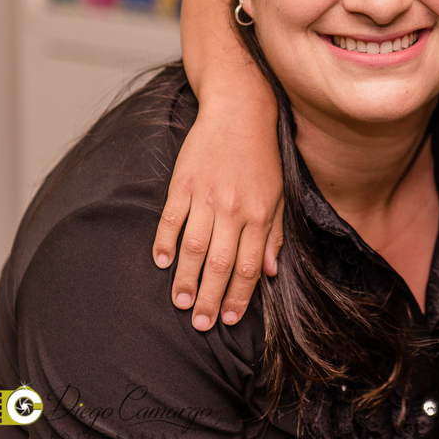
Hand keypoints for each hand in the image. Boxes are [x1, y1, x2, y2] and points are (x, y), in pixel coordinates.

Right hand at [152, 95, 283, 330]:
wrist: (240, 113)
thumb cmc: (261, 157)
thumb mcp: (276, 196)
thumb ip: (272, 235)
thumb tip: (271, 272)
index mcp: (257, 215)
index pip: (248, 266)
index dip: (239, 295)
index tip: (229, 318)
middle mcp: (232, 209)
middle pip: (219, 263)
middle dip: (210, 298)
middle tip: (201, 325)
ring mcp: (205, 196)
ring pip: (193, 247)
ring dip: (186, 279)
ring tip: (181, 303)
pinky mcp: (183, 183)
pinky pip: (171, 219)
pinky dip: (164, 242)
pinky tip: (162, 263)